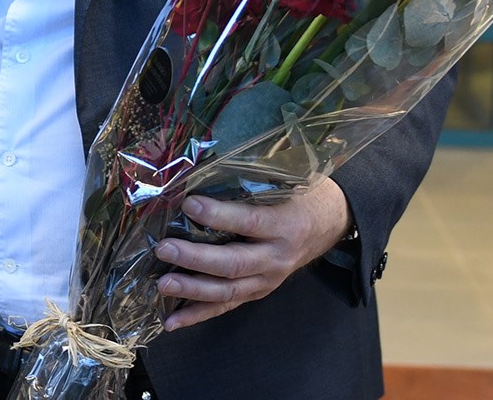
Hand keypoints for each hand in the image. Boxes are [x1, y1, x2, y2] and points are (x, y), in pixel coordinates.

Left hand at [151, 175, 350, 331]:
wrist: (329, 224)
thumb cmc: (302, 196)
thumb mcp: (288, 182)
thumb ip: (253, 181)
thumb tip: (204, 171)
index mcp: (285, 225)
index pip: (248, 222)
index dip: (219, 215)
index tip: (189, 204)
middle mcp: (276, 257)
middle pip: (233, 263)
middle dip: (196, 258)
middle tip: (165, 249)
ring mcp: (268, 280)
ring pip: (228, 291)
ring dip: (193, 289)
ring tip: (163, 284)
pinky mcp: (258, 292)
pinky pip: (227, 306)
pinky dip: (198, 314)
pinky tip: (172, 320)